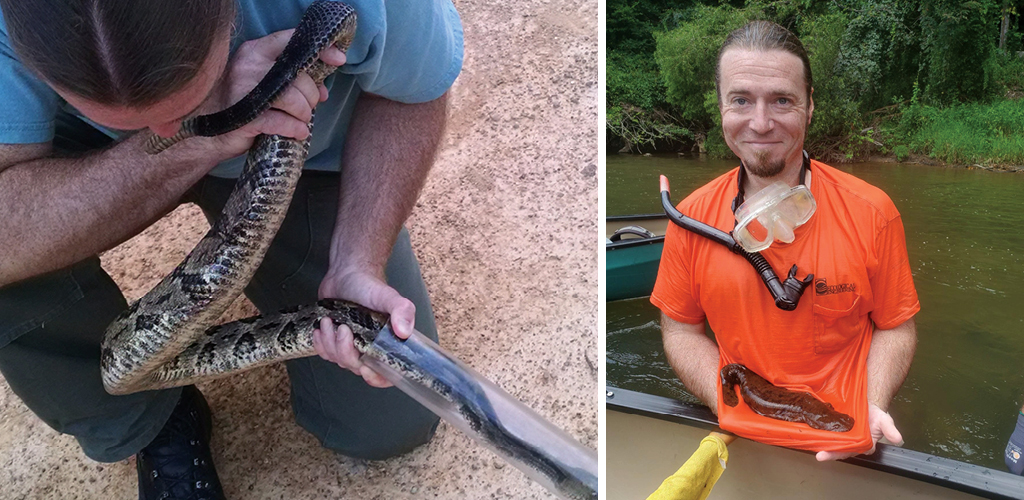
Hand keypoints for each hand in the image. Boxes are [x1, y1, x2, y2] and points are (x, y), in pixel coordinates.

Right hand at [186, 29, 346, 160]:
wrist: (207, 133)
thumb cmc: (242, 105)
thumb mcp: (266, 85)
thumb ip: (293, 82)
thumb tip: (323, 91)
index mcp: (256, 51)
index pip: (292, 41)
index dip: (319, 50)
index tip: (338, 60)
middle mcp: (249, 65)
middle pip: (298, 76)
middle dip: (311, 95)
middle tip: (308, 108)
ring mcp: (245, 89)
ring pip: (293, 97)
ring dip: (305, 113)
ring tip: (301, 121)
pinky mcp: (245, 115)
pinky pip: (281, 120)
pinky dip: (295, 128)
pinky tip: (298, 132)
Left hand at [312, 268, 417, 387]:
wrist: (347, 274)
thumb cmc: (369, 286)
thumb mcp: (388, 297)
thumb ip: (402, 311)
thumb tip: (404, 332)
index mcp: (387, 343)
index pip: (387, 374)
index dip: (377, 378)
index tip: (366, 368)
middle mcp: (370, 348)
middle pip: (357, 367)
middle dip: (346, 351)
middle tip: (343, 329)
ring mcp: (352, 346)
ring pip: (339, 360)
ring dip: (330, 343)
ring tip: (330, 321)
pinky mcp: (334, 342)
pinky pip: (326, 354)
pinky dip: (320, 343)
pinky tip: (321, 328)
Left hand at [816, 403, 902, 460]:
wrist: (869, 404)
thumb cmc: (877, 416)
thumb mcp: (885, 421)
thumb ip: (890, 430)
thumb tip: (897, 439)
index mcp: (864, 445)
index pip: (854, 452)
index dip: (845, 454)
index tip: (839, 454)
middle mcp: (852, 443)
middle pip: (840, 450)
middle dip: (830, 454)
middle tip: (820, 456)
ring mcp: (843, 436)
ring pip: (832, 442)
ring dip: (823, 445)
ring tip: (812, 446)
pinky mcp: (836, 428)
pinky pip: (827, 432)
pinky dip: (820, 433)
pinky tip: (811, 433)